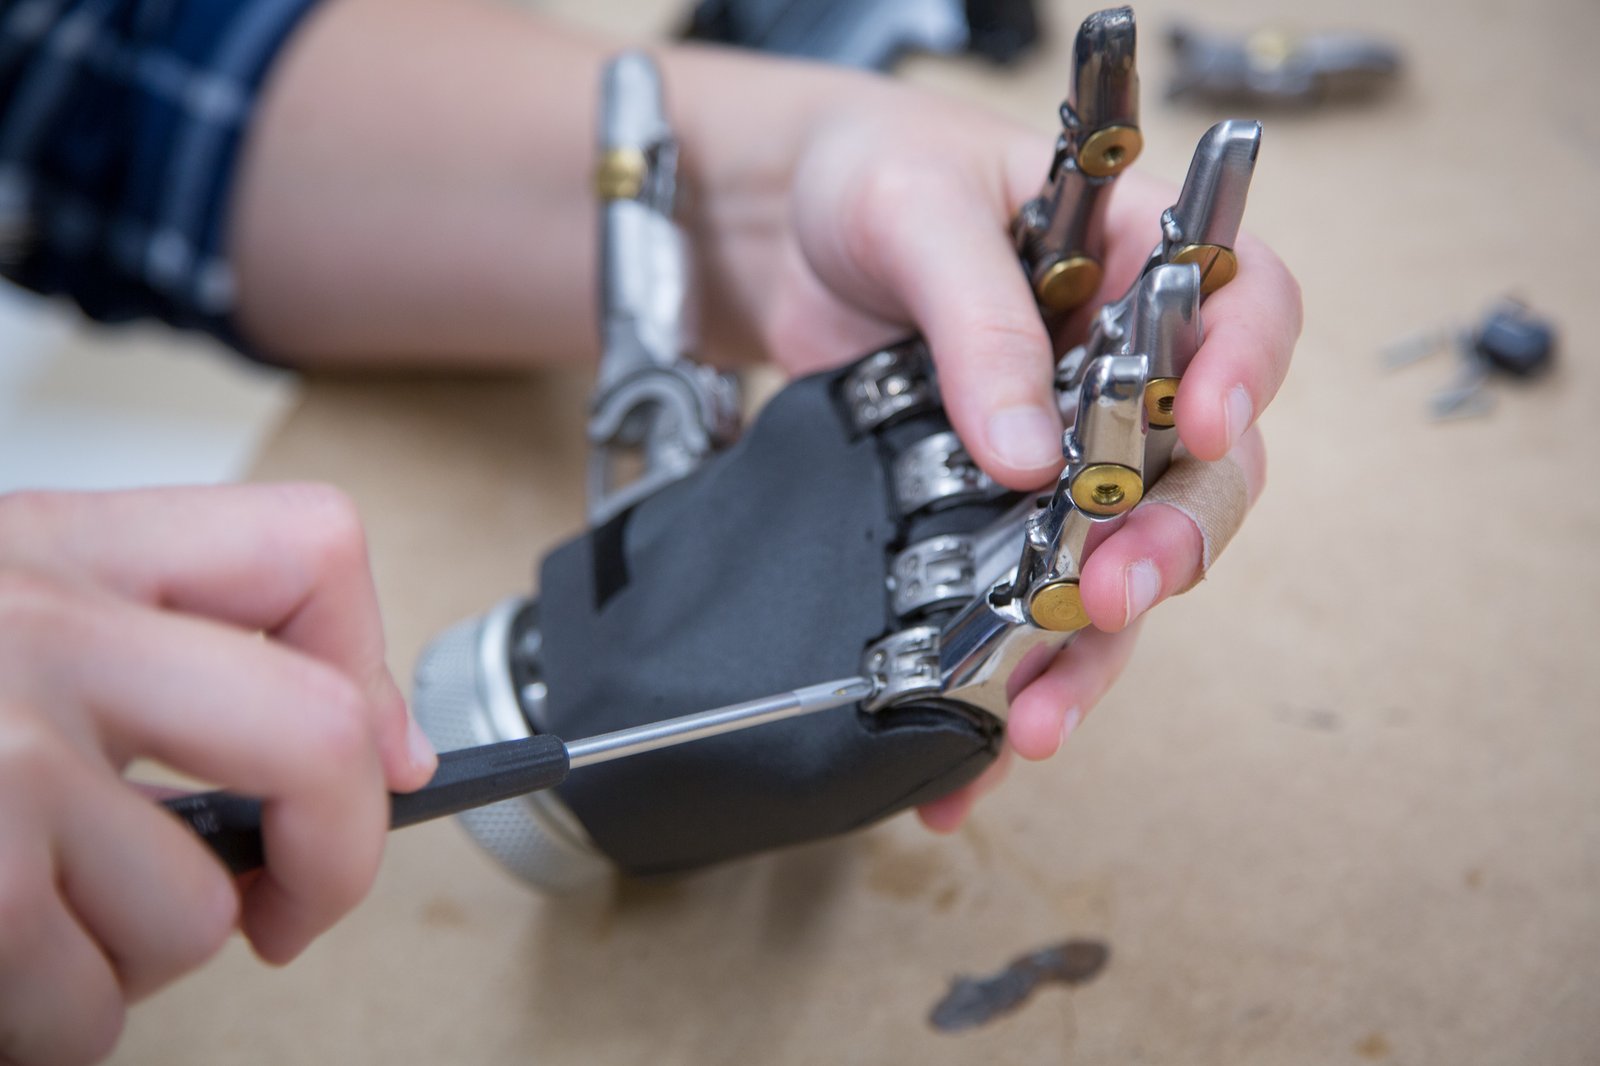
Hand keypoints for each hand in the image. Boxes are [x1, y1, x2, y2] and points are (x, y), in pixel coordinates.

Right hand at [0, 484, 435, 1065]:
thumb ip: (157, 648)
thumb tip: (379, 751)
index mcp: (58, 548)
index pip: (309, 549)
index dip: (372, 662)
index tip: (378, 754)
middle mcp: (35, 635)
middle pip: (316, 736)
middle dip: (336, 855)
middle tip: (290, 906)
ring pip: (187, 914)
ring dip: (128, 961)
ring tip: (32, 926)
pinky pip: (79, 1008)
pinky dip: (47, 1024)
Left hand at [682, 78, 1299, 827]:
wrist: (773, 224)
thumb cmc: (868, 176)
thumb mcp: (917, 213)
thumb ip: (981, 321)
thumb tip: (1028, 452)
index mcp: (1140, 261)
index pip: (1245, 308)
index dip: (1247, 371)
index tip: (1208, 424)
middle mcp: (1125, 373)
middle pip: (1199, 474)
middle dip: (1166, 546)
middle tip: (1116, 592)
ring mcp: (1065, 454)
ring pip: (1116, 565)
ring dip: (1091, 649)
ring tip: (1036, 718)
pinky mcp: (990, 515)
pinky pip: (1021, 608)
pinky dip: (999, 686)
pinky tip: (970, 759)